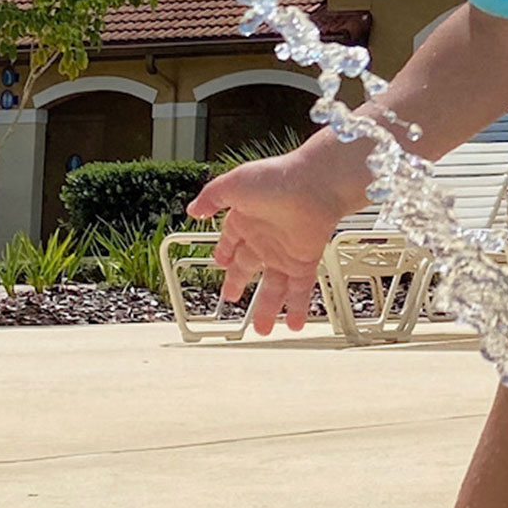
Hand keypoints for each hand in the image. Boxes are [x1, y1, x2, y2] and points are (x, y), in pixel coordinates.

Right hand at [185, 140, 365, 333]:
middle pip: (248, 267)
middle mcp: (265, 237)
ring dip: (266, 308)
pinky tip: (293, 324)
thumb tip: (192, 210)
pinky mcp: (305, 261)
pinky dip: (296, 308)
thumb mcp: (233, 184)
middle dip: (238, 282)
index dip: (224, 252)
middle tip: (230, 297)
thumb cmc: (276, 177)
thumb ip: (211, 197)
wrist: (315, 184)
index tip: (219, 262)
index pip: (231, 240)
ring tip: (261, 329)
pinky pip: (299, 290)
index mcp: (246, 218)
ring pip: (273, 287)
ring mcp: (285, 251)